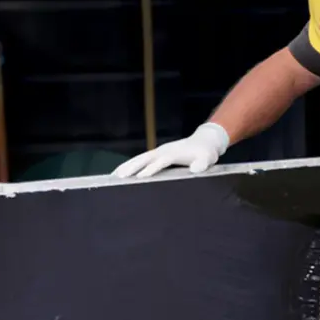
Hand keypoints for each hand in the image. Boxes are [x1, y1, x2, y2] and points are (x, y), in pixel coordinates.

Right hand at [112, 123, 229, 177]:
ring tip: (112, 177)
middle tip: (117, 178)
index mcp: (173, 153)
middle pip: (143, 158)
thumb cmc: (206, 152)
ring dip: (126, 166)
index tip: (140, 178)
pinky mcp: (157, 155)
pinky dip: (130, 165)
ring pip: (139, 159)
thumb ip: (203, 164)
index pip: (160, 162)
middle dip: (131, 167)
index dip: (151, 169)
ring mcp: (158, 152)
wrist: (205, 141)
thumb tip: (196, 170)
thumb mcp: (207, 158)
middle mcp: (163, 151)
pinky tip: (121, 174)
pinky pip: (141, 160)